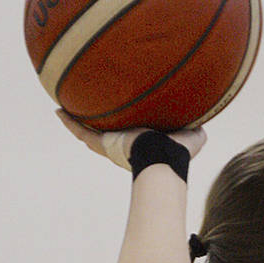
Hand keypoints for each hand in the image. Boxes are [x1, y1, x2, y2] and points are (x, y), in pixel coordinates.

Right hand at [56, 111, 206, 169]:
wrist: (164, 155)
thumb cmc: (180, 150)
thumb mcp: (193, 135)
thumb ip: (197, 127)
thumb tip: (205, 119)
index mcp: (144, 142)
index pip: (133, 132)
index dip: (128, 124)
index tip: (124, 115)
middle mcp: (125, 144)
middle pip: (107, 131)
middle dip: (100, 122)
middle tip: (90, 109)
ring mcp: (112, 144)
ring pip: (91, 131)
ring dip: (78, 120)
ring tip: (66, 107)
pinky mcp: (103, 143)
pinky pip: (82, 131)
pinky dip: (70, 122)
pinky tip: (58, 110)